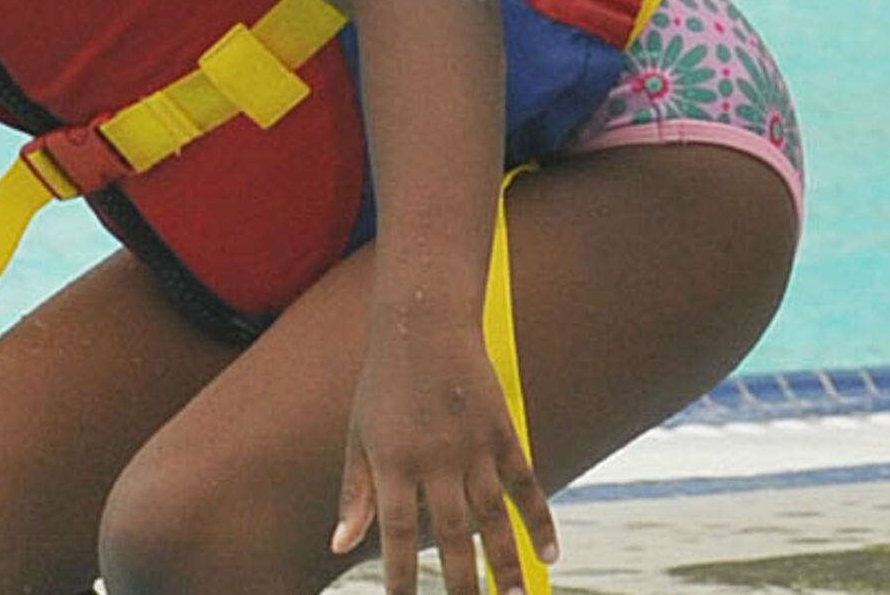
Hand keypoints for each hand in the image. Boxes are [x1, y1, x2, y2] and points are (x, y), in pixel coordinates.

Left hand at [330, 316, 557, 593]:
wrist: (425, 321)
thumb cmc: (384, 385)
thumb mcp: (358, 436)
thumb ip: (355, 494)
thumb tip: (339, 546)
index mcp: (392, 461)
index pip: (398, 533)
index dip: (401, 576)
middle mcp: (435, 458)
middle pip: (453, 534)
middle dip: (461, 583)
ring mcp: (474, 445)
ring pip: (494, 516)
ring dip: (506, 563)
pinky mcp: (503, 430)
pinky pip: (526, 484)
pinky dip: (539, 520)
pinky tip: (550, 555)